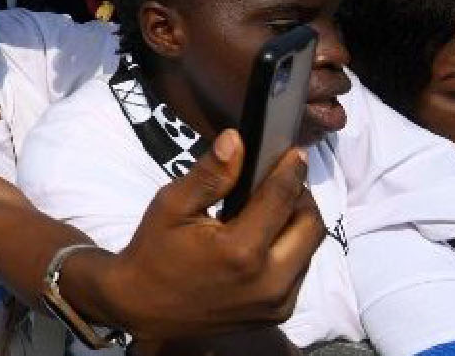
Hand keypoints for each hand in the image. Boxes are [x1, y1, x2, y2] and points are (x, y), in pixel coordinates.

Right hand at [85, 130, 321, 341]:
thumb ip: (209, 175)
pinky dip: (289, 249)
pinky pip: (298, 272)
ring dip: (296, 224)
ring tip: (269, 209)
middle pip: (311, 226)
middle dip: (301, 197)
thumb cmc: (153, 252)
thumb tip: (236, 140)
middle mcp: (269, 280)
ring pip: (309, 250)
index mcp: (241, 250)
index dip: (291, 170)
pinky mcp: (277, 314)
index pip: (282, 198)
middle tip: (280, 181)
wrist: (143, 308)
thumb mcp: (171, 206)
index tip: (294, 152)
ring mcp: (277, 302)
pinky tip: (262, 240)